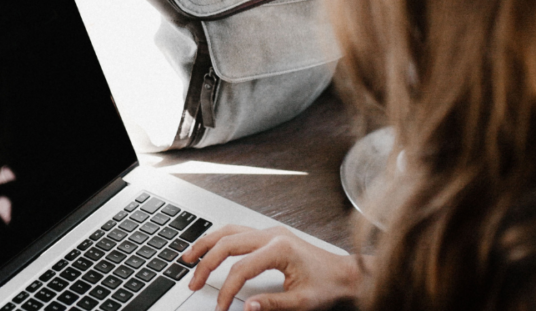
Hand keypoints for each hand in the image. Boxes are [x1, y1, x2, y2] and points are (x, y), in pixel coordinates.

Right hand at [181, 225, 363, 310]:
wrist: (347, 275)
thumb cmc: (329, 286)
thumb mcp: (302, 302)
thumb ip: (272, 304)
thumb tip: (246, 308)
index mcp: (280, 249)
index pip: (240, 269)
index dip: (226, 290)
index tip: (221, 307)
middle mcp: (272, 235)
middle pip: (227, 243)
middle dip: (206, 264)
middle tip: (193, 282)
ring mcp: (270, 232)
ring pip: (229, 231)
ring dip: (206, 244)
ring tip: (188, 258)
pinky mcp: (270, 235)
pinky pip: (237, 232)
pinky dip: (219, 239)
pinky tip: (210, 248)